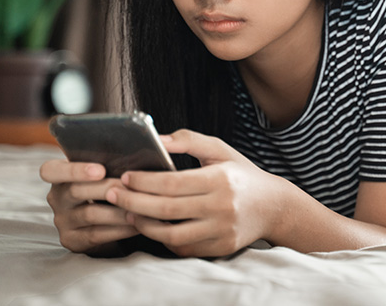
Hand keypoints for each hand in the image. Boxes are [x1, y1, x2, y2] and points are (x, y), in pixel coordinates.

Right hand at [40, 160, 138, 253]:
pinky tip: (136, 224)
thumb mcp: (102, 173)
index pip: (51, 170)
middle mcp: (57, 198)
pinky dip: (119, 229)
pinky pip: (96, 234)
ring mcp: (62, 221)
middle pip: (76, 191)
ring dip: (117, 211)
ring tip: (139, 207)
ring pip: (89, 214)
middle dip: (108, 188)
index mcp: (59, 176)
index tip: (100, 170)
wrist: (106, 222)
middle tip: (131, 187)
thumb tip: (139, 156)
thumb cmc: (107, 188)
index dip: (74, 170)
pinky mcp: (72, 240)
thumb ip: (110, 163)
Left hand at [105, 129, 286, 257]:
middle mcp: (222, 207)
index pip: (172, 183)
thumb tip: (159, 138)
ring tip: (128, 212)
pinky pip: (184, 247)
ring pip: (172, 234)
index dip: (144, 181)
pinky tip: (152, 226)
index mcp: (220, 179)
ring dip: (144, 225)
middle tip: (112, 194)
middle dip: (133, 202)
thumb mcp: (220, 150)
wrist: (273, 206)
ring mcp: (221, 230)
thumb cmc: (241, 175)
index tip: (125, 177)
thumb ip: (189, 140)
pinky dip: (163, 239)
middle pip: (167, 209)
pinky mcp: (220, 247)